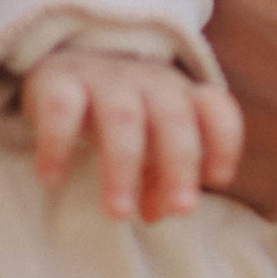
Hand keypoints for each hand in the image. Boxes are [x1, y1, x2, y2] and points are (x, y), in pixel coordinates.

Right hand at [21, 48, 242, 221]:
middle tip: (182, 211)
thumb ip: (160, 177)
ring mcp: (104, 77)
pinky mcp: (57, 79)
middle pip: (174, 117)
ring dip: (123, 167)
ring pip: (123, 117)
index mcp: (179, 92)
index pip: (214, 107)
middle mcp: (147, 80)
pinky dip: (57, 144)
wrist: (62, 63)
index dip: (224, 141)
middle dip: (181, 164)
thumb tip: (158, 212)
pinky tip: (52, 179)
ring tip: (119, 213)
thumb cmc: (119, 113)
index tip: (218, 180)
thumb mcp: (148, 142)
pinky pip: (61, 108)